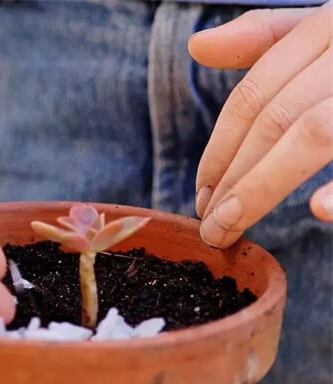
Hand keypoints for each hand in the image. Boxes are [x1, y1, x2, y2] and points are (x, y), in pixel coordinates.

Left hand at [189, 3, 332, 247]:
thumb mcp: (326, 28)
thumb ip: (266, 38)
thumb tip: (198, 45)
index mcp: (330, 24)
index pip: (254, 95)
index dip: (219, 148)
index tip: (201, 192)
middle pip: (276, 118)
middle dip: (233, 176)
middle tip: (210, 225)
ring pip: (314, 132)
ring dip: (264, 185)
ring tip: (230, 225)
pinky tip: (318, 210)